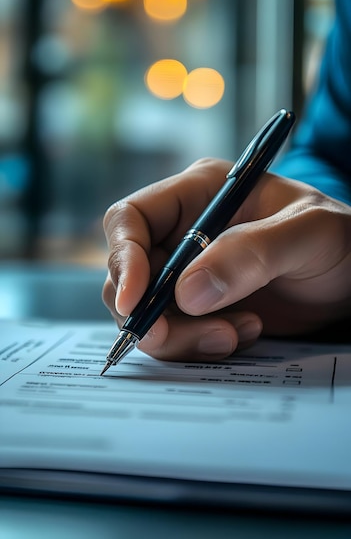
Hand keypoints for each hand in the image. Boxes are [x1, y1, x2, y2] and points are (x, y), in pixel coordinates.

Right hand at [102, 158, 350, 360]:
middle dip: (149, 311)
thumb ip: (253, 253)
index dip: (124, 258)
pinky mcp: (199, 309)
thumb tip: (187, 292)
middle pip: (130, 273)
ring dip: (179, 335)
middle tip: (185, 335)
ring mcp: (189, 273)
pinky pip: (174, 334)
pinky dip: (198, 345)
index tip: (137, 301)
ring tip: (236, 334)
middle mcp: (184, 232)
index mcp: (200, 193)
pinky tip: (244, 333)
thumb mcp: (309, 233)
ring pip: (147, 311)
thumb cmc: (338, 242)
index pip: (132, 218)